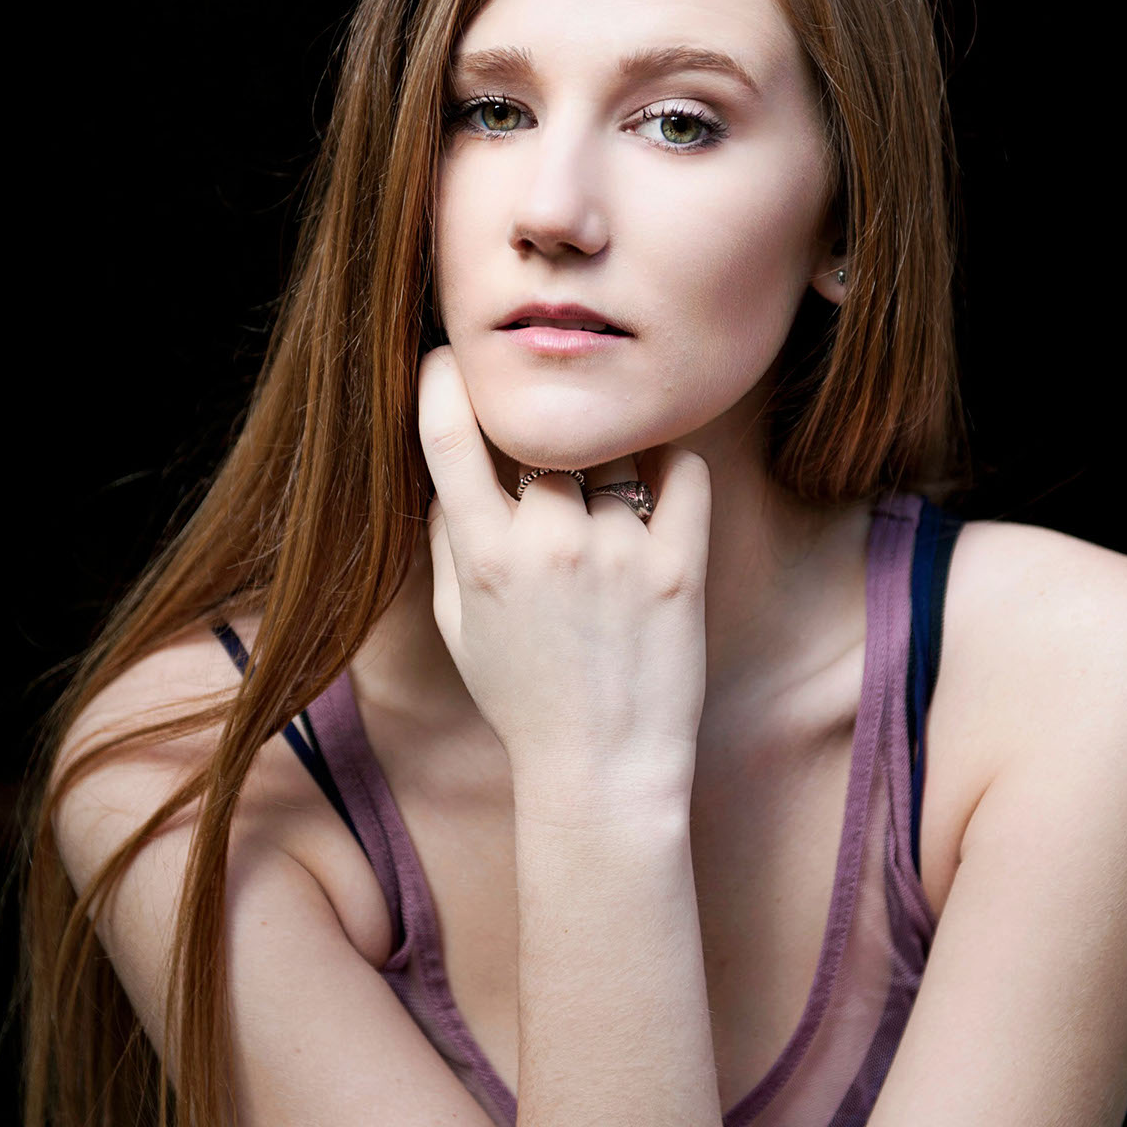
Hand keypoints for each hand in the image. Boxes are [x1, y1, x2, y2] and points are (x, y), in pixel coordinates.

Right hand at [416, 345, 713, 801]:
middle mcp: (548, 544)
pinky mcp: (679, 564)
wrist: (601, 768)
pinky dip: (673, 465)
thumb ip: (449, 540)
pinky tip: (662, 483)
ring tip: (612, 486)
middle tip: (560, 451)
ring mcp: (617, 551)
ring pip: (615, 447)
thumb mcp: (458, 625)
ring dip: (612, 454)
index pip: (448, 439)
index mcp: (483, 557)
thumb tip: (451, 466)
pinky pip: (684, 470)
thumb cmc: (524, 698)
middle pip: (545, 437)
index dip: (442, 383)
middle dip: (548, 439)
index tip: (450, 358)